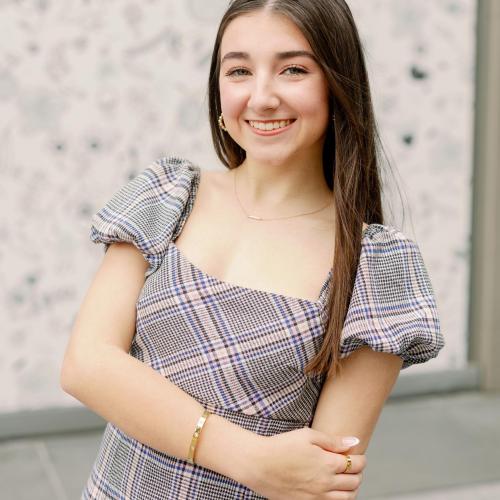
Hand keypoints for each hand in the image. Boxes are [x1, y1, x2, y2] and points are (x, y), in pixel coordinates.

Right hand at [246, 427, 365, 498]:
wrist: (258, 464)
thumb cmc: (281, 446)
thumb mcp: (307, 435)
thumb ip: (333, 441)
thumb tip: (354, 441)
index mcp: (328, 464)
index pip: (356, 464)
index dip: (361, 459)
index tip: (358, 455)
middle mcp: (326, 483)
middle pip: (355, 482)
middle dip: (358, 473)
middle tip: (353, 466)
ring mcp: (317, 497)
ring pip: (347, 498)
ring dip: (351, 488)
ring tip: (345, 479)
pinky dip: (338, 499)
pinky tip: (332, 490)